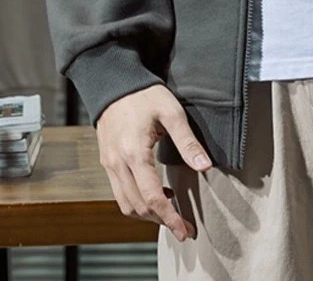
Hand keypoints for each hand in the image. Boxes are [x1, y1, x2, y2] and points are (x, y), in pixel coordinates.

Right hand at [96, 82, 212, 240]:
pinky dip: (136, 201)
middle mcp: (117, 164)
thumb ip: (188, 142)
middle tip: (183, 227)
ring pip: (125, 204)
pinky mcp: (106, 162)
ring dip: (147, 214)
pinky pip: (119, 193)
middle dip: (161, 221)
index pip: (152, 198)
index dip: (170, 218)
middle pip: (138, 207)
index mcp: (134, 153)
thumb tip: (205, 167)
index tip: (185, 231)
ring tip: (171, 210)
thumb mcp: (171, 112)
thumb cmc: (144, 94)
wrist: (113, 81)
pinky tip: (155, 193)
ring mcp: (109, 164)